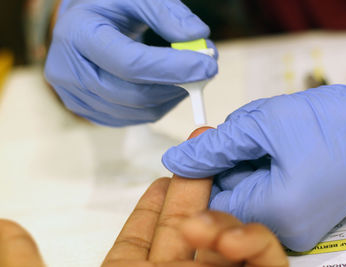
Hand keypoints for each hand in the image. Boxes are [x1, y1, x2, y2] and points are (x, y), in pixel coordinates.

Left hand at [0, 128, 287, 266]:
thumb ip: (23, 263)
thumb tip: (6, 226)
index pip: (146, 240)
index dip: (157, 205)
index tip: (167, 175)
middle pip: (194, 233)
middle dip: (198, 191)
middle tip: (202, 154)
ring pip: (234, 246)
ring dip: (229, 214)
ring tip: (214, 184)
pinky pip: (267, 264)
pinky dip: (257, 244)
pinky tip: (233, 229)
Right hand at [44, 0, 217, 125]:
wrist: (81, 26)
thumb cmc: (109, 8)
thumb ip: (167, 13)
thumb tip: (198, 37)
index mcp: (78, 35)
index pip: (131, 63)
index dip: (173, 68)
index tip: (209, 65)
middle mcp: (69, 71)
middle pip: (133, 93)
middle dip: (178, 85)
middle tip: (206, 71)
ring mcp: (76, 96)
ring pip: (136, 111)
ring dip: (172, 97)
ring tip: (189, 76)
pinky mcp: (88, 111)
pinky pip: (132, 119)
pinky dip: (158, 106)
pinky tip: (169, 87)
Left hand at [162, 71, 345, 251]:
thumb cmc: (337, 122)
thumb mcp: (264, 124)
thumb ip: (216, 145)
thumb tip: (178, 160)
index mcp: (275, 212)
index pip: (212, 202)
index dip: (205, 168)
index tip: (210, 141)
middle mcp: (285, 228)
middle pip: (229, 195)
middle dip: (231, 157)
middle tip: (248, 128)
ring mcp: (295, 222)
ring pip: (247, 187)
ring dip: (248, 155)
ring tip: (268, 131)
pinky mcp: (302, 209)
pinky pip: (266, 188)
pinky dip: (263, 162)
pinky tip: (277, 141)